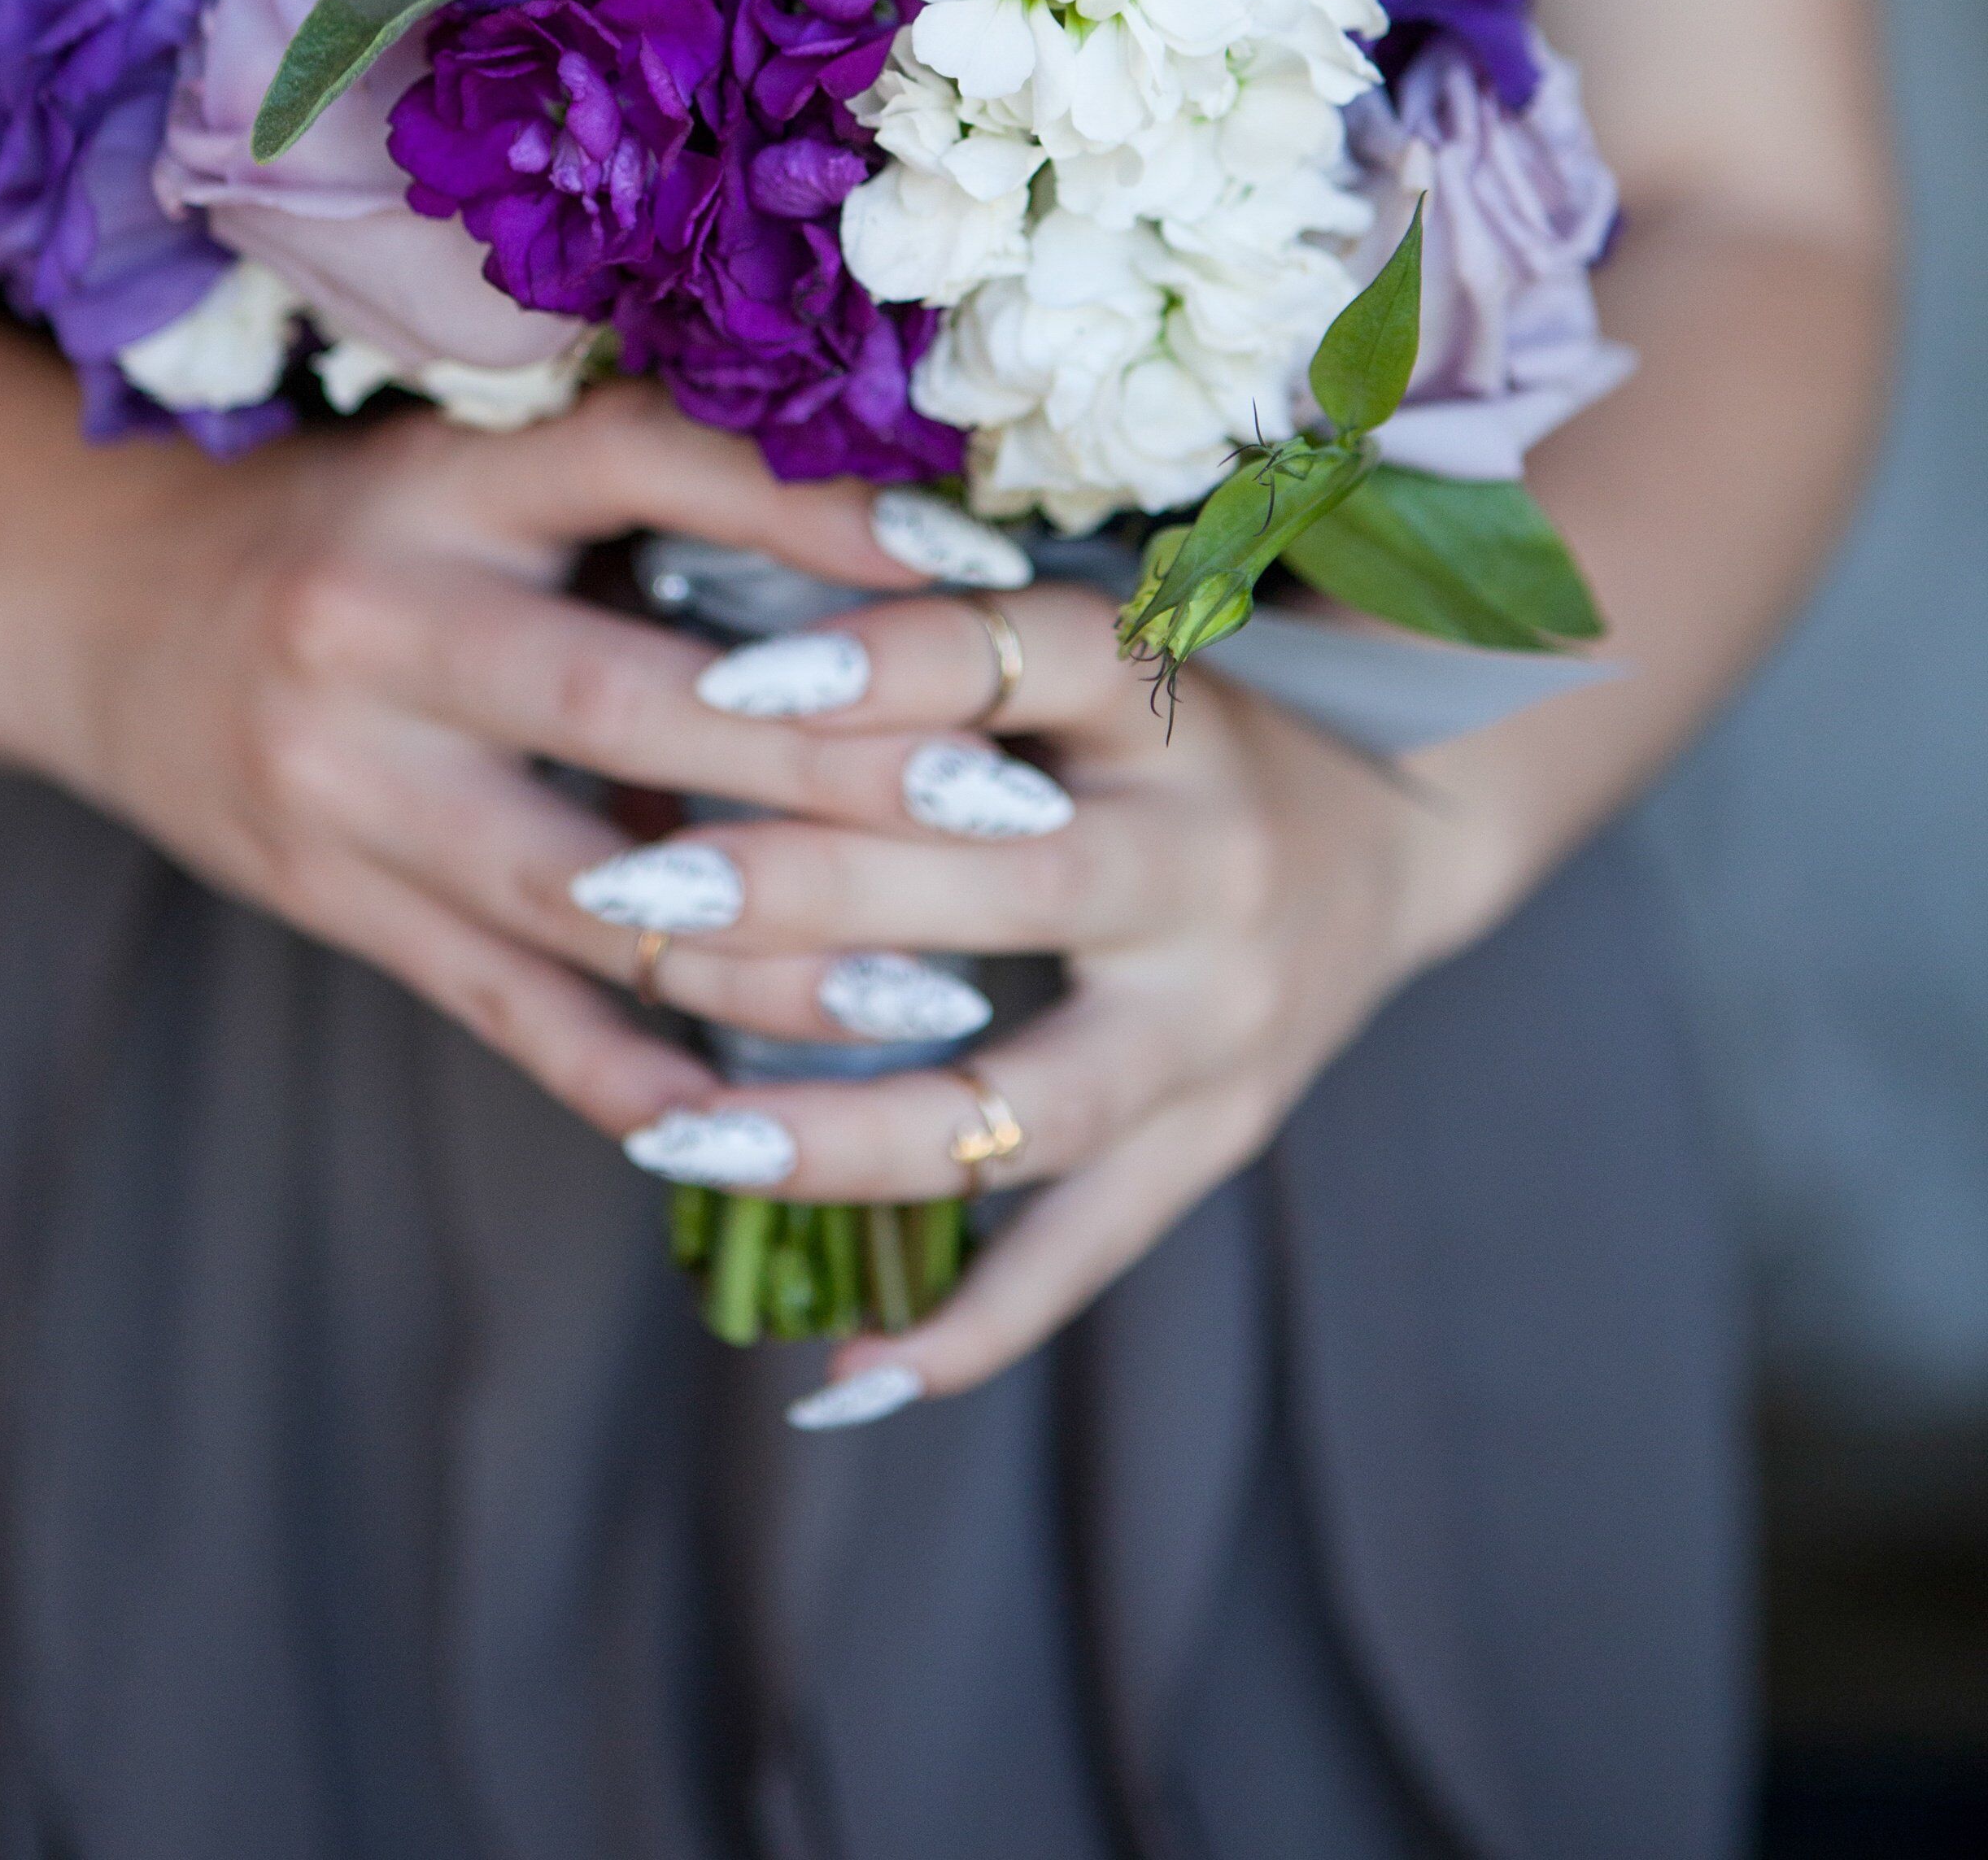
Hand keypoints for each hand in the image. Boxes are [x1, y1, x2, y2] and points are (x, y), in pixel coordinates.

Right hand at [56, 382, 1056, 1141]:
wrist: (94, 609)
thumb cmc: (346, 527)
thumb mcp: (469, 471)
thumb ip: (640, 505)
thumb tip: (903, 549)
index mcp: (444, 486)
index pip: (650, 465)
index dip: (818, 508)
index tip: (979, 555)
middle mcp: (383, 627)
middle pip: (635, 705)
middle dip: (834, 764)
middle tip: (1008, 804)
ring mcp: (347, 783)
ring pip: (584, 893)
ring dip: (768, 956)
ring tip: (934, 996)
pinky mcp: (334, 903)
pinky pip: (505, 1010)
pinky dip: (634, 1074)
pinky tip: (759, 1122)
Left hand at [576, 585, 1501, 1400]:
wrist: (1392, 831)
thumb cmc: (1168, 725)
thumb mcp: (1091, 652)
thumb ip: (938, 651)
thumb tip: (713, 662)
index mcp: (1168, 704)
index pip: (1028, 662)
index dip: (885, 664)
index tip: (724, 686)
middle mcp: (1208, 861)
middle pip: (1008, 887)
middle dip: (806, 896)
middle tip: (634, 900)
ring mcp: (1221, 1022)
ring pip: (1025, 1103)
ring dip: (846, 1132)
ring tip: (683, 1140)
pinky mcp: (1220, 1139)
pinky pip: (1085, 1252)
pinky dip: (968, 1326)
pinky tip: (841, 1375)